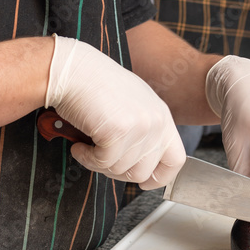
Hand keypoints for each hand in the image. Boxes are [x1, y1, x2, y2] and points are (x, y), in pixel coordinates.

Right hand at [45, 34, 185, 188]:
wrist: (73, 69)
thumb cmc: (95, 84)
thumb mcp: (132, 104)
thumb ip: (143, 131)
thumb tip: (139, 164)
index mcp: (162, 115)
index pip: (176, 160)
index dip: (160, 177)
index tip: (143, 181)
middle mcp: (156, 121)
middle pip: (144, 171)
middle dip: (117, 171)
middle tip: (100, 157)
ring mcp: (140, 126)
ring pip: (121, 170)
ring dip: (99, 163)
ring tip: (88, 144)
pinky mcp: (119, 131)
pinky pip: (102, 163)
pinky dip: (86, 158)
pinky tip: (79, 145)